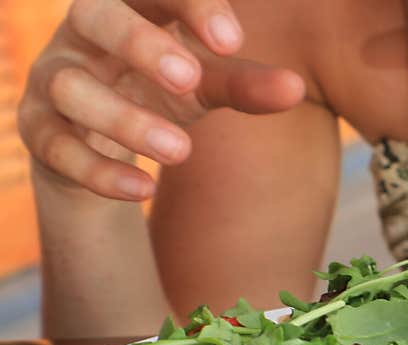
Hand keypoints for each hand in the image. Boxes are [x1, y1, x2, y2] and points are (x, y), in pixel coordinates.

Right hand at [17, 0, 304, 200]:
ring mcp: (52, 80)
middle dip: (140, 44)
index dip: (191, 6)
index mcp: (129, 6)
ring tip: (181, 151)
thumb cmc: (156, 91)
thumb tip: (294, 88)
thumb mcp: (203, 87)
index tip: (232, 41)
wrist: (98, 140)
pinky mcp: (39, 131)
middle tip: (189, 78)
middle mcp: (82, 34)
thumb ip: (245, 86)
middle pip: (96, 16)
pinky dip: (101, 172)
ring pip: (72, 88)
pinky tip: (145, 190)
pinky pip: (59, 148)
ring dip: (126, 120)